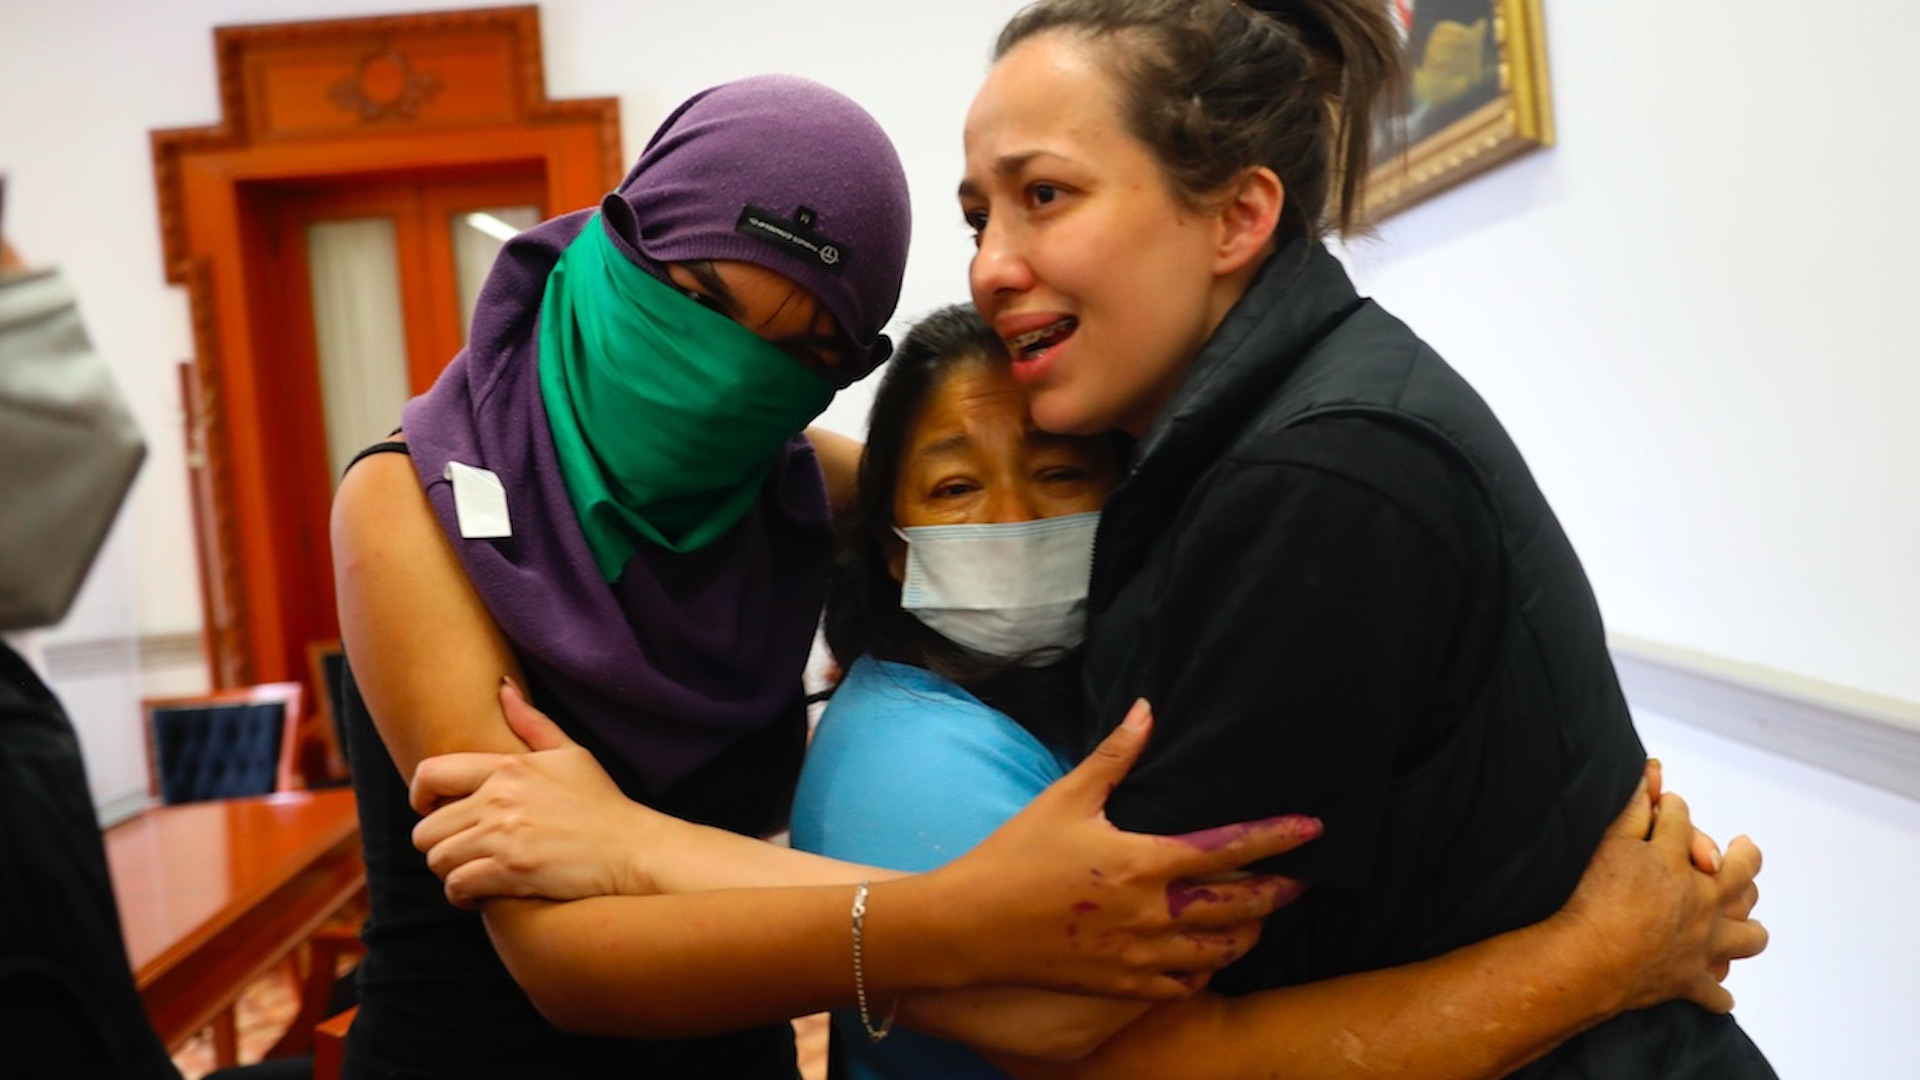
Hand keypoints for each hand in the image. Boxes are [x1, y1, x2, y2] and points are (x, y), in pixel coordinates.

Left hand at [409, 681, 666, 907]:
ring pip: (438, 860)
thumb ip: (532, 723)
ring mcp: (505, 835)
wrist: (633, 849)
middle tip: (461, 852)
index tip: (431, 810)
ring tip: (472, 873)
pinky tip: (481, 894)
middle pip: (426, 828)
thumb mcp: (571, 754)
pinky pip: (458, 886)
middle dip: (438, 844)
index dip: (419, 795)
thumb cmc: (603, 804)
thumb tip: (503, 687)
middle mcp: (500, 798)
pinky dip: (463, 895)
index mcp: (508, 767)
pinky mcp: (512, 870)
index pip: (431, 773)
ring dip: (450, 872)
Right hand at [918, 700, 1318, 1000]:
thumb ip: (1115, 756)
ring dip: (1248, 933)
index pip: (1230, 849)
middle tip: (1300, 880)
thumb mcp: (1067, 797)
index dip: (1278, 838)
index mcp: (1144, 862)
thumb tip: (1146, 708)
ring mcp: (1140, 956)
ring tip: (1260, 918)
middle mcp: (1152, 914)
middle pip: (1239, 906)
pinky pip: (1182, 985)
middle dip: (1278, 892)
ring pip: (1219, 951)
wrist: (969, 925)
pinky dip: (1204, 971)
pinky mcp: (1121, 986)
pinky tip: (1207, 958)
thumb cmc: (1015, 856)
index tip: (1313, 829)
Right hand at [1556, 772, 1766, 1013]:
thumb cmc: (1595, 897)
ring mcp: (1702, 945)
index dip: (1674, 809)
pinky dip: (1718, 994)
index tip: (1669, 805)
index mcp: (1679, 863)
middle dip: (1744, 856)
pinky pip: (1714, 994)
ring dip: (1749, 927)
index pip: (1683, 822)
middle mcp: (1703, 902)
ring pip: (1748, 936)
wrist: (1590, 958)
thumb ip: (1634, 809)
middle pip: (1740, 874)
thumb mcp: (1610, 841)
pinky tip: (1718, 993)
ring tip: (1746, 923)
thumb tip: (1653, 773)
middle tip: (1743, 847)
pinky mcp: (1689, 981)